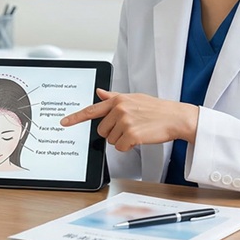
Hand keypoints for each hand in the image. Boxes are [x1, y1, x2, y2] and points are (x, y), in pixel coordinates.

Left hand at [60, 89, 198, 151]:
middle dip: (114, 132)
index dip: (75, 118)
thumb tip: (100, 92)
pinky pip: (121, 147)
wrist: (175, 117)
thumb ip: (114, 97)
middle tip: (129, 127)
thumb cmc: (156, 109)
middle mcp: (119, 109)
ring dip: (123, 139)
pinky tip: (140, 138)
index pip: (92, 110)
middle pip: (102, 131)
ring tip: (137, 130)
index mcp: (117, 100)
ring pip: (112, 140)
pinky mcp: (131, 134)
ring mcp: (125, 121)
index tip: (64, 122)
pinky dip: (130, 146)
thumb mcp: (134, 98)